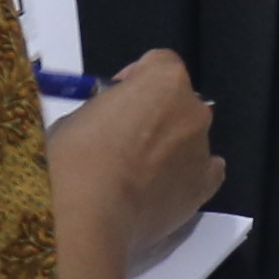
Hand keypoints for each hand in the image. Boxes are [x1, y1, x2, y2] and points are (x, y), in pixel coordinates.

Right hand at [46, 49, 220, 278]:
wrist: (86, 214)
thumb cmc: (73, 157)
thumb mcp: (77, 117)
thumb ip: (105, 112)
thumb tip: (108, 124)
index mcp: (164, 80)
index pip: (159, 64)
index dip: (136, 79)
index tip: (116, 98)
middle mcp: (193, 108)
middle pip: (177, 103)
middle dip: (155, 115)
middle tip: (123, 141)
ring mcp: (202, 148)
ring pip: (189, 139)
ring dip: (170, 147)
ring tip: (138, 175)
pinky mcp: (205, 186)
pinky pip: (206, 172)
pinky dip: (189, 176)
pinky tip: (166, 189)